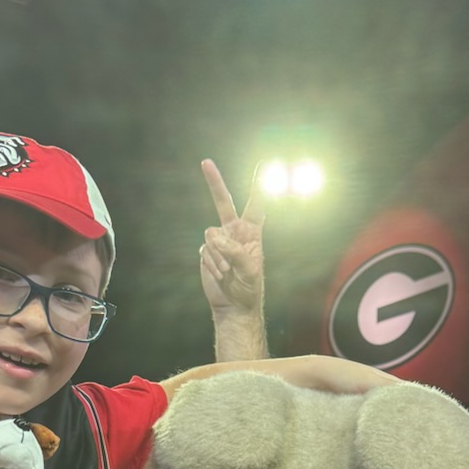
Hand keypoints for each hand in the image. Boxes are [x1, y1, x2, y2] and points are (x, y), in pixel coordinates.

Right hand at [200, 160, 264, 316]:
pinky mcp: (207, 252)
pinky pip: (205, 250)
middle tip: (205, 162)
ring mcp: (219, 241)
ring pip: (210, 235)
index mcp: (251, 233)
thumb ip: (235, 251)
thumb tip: (217, 239)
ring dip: (218, 255)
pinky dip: (211, 263)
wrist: (233, 306)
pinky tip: (220, 274)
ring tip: (227, 271)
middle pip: (223, 203)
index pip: (256, 206)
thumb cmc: (248, 289)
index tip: (264, 165)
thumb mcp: (249, 270)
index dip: (258, 187)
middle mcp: (234, 232)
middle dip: (214, 183)